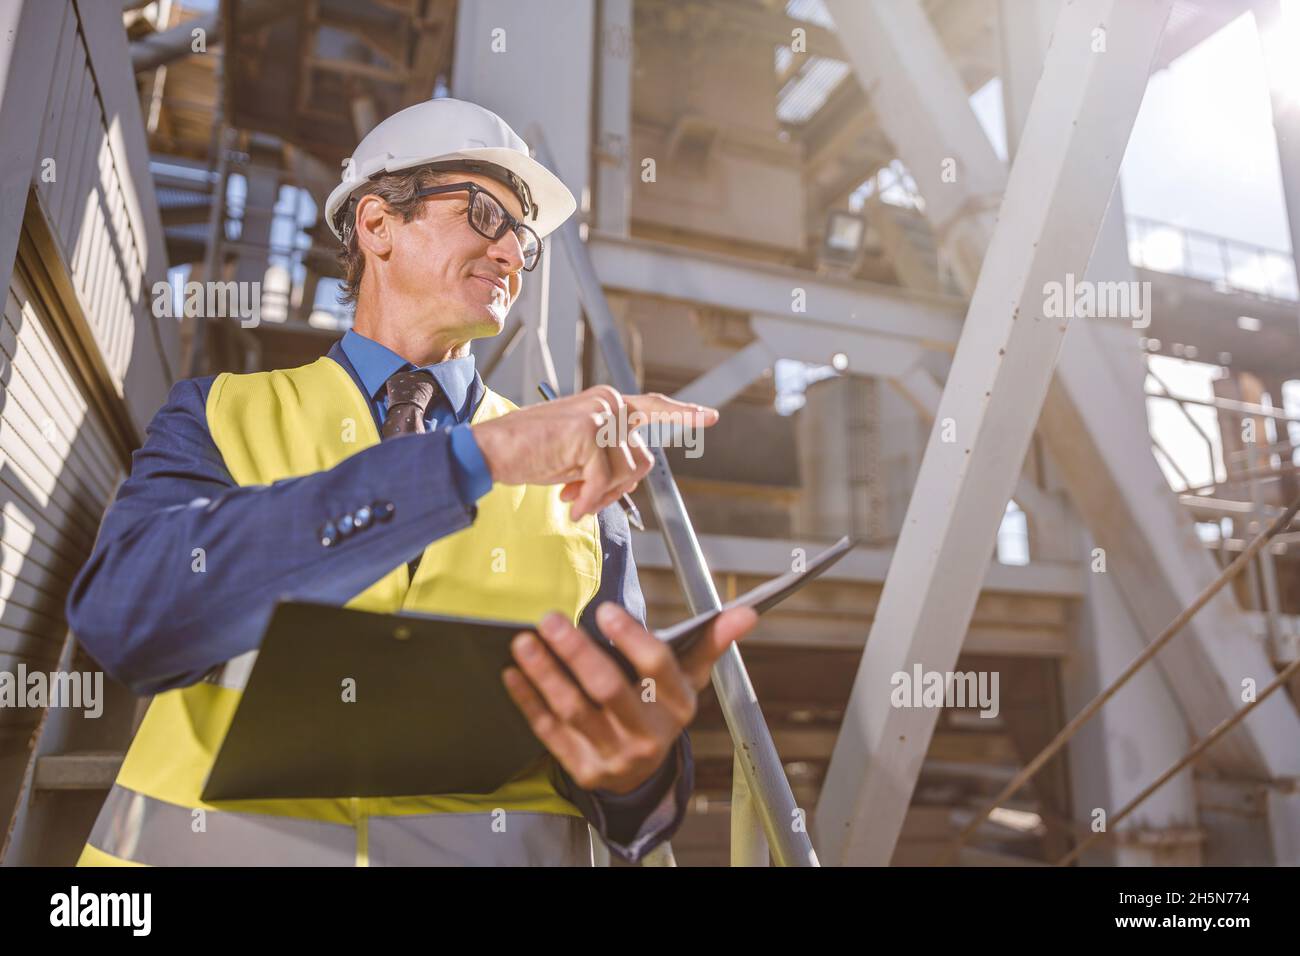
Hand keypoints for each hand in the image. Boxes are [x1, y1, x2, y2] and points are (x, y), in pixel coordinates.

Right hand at [471, 385, 718, 521]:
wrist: (493, 449)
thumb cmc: (532, 453)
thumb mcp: (578, 454)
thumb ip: (606, 458)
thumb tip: (628, 481)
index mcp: (607, 404)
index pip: (653, 407)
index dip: (682, 414)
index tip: (709, 417)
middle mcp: (608, 403)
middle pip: (641, 461)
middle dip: (618, 489)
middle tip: (585, 497)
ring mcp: (600, 415)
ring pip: (625, 475)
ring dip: (600, 496)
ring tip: (570, 495)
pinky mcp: (589, 433)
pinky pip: (603, 482)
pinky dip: (589, 501)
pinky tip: (570, 505)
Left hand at [502, 601, 759, 794]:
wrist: (644, 772)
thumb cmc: (662, 707)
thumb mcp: (690, 677)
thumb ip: (712, 641)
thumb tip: (747, 613)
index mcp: (677, 705)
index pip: (657, 668)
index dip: (631, 639)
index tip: (604, 610)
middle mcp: (649, 733)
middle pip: (608, 688)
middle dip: (576, 652)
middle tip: (551, 619)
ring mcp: (614, 755)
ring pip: (573, 710)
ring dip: (545, 674)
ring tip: (524, 641)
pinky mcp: (584, 769)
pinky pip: (551, 732)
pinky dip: (529, 702)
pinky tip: (513, 674)